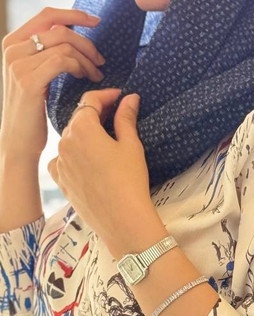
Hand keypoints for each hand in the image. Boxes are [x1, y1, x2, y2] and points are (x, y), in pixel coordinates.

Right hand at [0, 6, 104, 160]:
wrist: (19, 141)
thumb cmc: (32, 111)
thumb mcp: (35, 75)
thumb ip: (45, 54)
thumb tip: (71, 36)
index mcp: (13, 41)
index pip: (47, 15)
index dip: (75, 15)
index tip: (96, 21)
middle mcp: (12, 48)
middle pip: (60, 29)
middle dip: (87, 43)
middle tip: (101, 60)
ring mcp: (18, 63)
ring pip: (64, 46)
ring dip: (87, 59)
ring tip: (97, 74)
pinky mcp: (28, 81)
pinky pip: (62, 62)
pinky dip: (80, 67)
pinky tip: (85, 78)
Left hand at [47, 87, 164, 255]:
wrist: (122, 220)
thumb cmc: (130, 182)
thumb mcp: (131, 145)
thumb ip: (126, 118)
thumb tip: (129, 99)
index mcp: (82, 128)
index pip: (90, 101)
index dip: (106, 96)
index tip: (119, 97)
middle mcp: (65, 142)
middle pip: (79, 119)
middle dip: (96, 115)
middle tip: (116, 117)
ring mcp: (61, 163)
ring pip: (70, 140)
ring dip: (85, 136)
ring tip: (104, 142)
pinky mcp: (61, 181)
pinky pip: (63, 160)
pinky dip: (73, 156)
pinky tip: (88, 162)